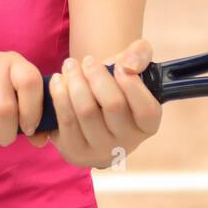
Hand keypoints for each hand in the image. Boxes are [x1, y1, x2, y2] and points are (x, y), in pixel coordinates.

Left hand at [49, 39, 161, 168]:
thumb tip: (129, 65)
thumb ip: (140, 54)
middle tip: (87, 61)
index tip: (119, 65)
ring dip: (74, 82)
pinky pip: (66, 120)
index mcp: (148, 126)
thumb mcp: (133, 65)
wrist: (91, 106)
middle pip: (113, 105)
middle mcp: (128, 144)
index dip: (132, 83)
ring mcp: (101, 152)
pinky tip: (58, 82)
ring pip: (86, 111)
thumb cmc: (115, 85)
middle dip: (96, 76)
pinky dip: (59, 96)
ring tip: (70, 67)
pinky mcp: (75, 153)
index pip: (146, 109)